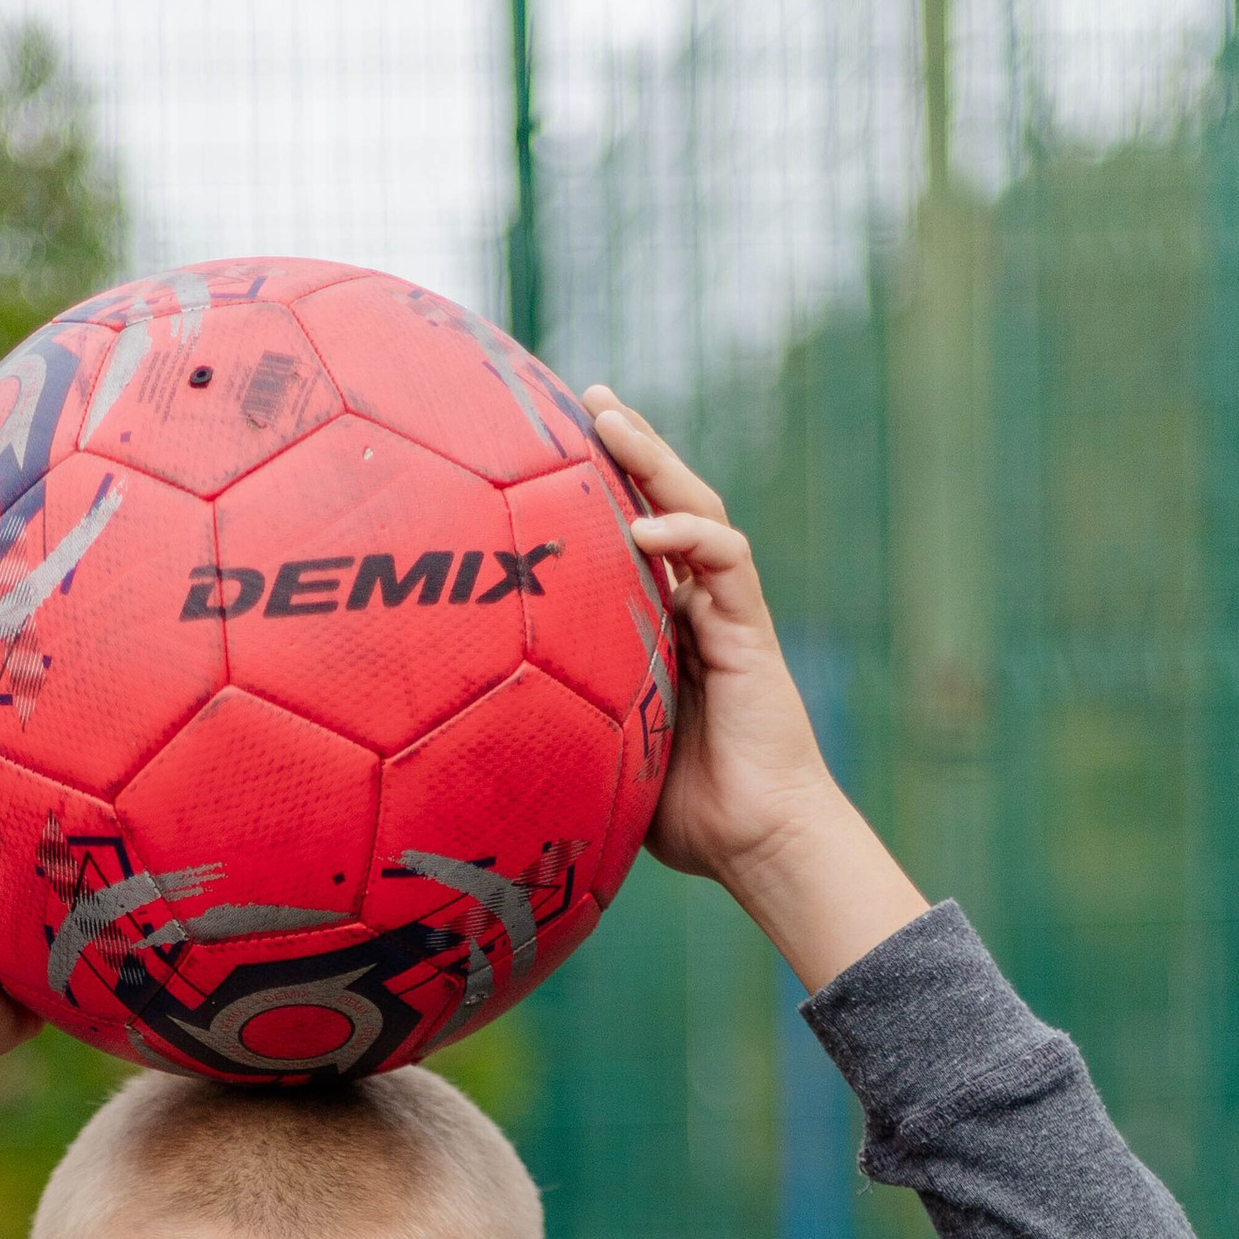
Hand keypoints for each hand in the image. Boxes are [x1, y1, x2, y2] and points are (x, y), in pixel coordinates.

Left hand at [584, 386, 928, 993]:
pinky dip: (689, 534)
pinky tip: (647, 527)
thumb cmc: (686, 817)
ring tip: (611, 419)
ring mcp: (729, 614)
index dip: (600, 493)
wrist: (759, 842)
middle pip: (666, 503)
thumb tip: (480, 732)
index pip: (633, 539)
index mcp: (665, 630)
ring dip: (657, 460)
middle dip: (629, 445)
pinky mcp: (752, 633)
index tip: (550, 454)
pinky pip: (726, 561)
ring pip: (699, 511)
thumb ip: (562, 726)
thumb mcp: (603, 759)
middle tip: (586, 396)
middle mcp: (698, 608)